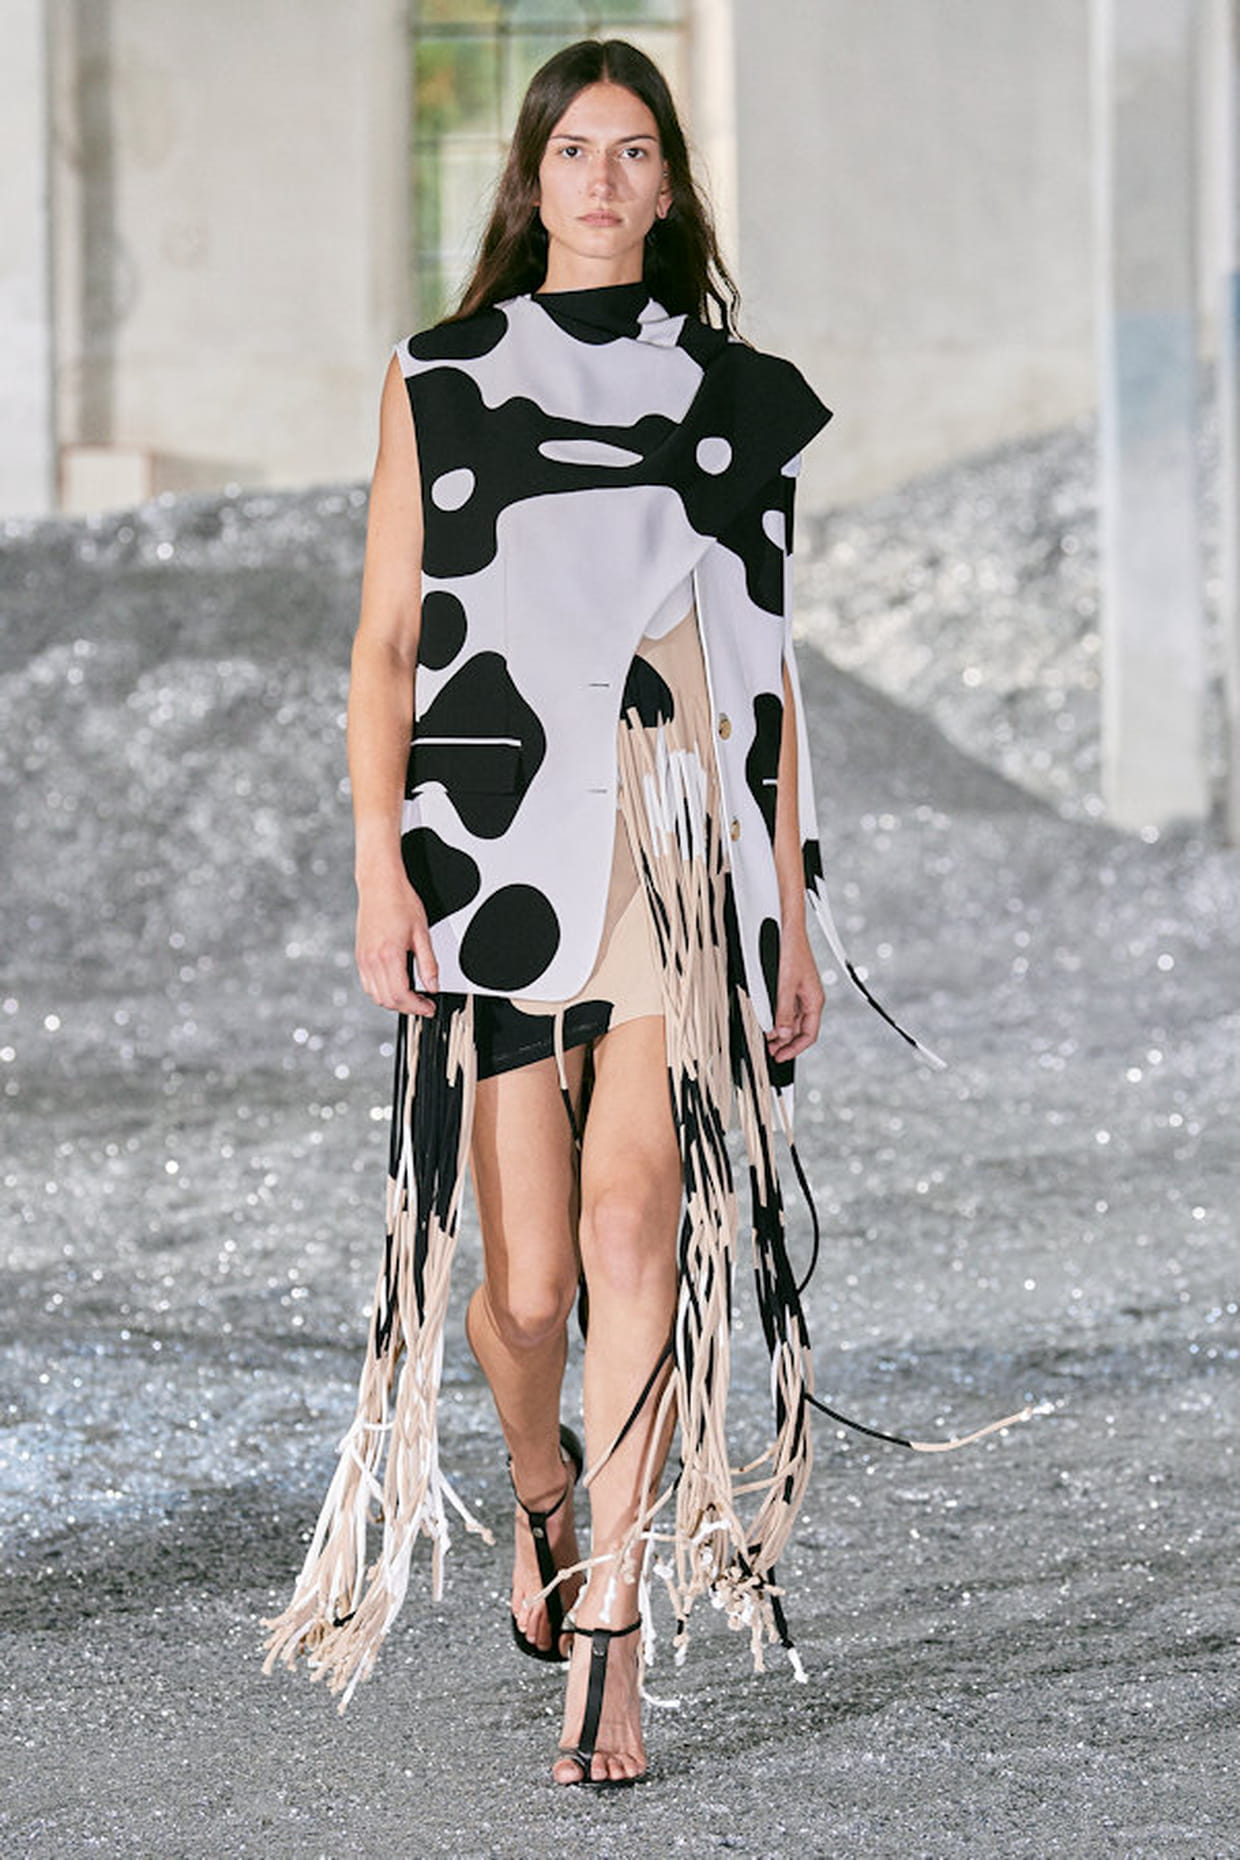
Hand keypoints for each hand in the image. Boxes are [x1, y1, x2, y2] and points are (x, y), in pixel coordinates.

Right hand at [355, 869, 438, 1015]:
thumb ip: (429, 964)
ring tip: (412, 996)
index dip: (417, 1007)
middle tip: (424, 1004)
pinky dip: (382, 991)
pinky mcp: (360, 956)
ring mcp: (363, 959)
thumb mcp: (422, 934)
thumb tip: (433, 986)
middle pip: (387, 1000)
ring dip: (394, 1001)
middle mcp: (372, 960)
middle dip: (408, 1008)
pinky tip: (396, 985)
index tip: (429, 1007)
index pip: (401, 995)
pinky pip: (368, 984)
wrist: (380, 885)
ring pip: (376, 995)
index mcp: (389, 955)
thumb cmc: (400, 902)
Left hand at [765, 925, 824, 1063]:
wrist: (788, 927)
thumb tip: (782, 1033)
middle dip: (785, 1043)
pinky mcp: (789, 985)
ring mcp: (799, 992)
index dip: (794, 1049)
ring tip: (765, 1039)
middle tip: (769, 1052)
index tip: (780, 1058)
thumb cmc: (791, 950)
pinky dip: (776, 1017)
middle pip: (799, 1030)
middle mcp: (808, 998)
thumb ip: (784, 1010)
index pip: (808, 1035)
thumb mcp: (784, 984)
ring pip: (791, 1020)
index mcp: (814, 1000)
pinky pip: (785, 1008)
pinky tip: (766, 1020)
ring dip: (779, 1031)